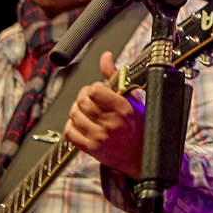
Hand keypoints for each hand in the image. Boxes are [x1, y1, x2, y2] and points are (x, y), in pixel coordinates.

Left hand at [64, 51, 144, 179]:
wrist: (141, 155)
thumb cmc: (139, 125)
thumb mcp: (132, 98)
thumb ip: (115, 76)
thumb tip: (105, 57)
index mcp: (123, 108)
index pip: (96, 90)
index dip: (93, 87)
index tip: (98, 90)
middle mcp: (111, 123)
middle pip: (83, 102)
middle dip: (83, 97)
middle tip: (89, 99)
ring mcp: (100, 136)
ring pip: (74, 115)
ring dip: (76, 110)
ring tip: (85, 110)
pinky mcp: (91, 149)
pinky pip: (70, 132)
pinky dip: (71, 125)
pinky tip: (80, 123)